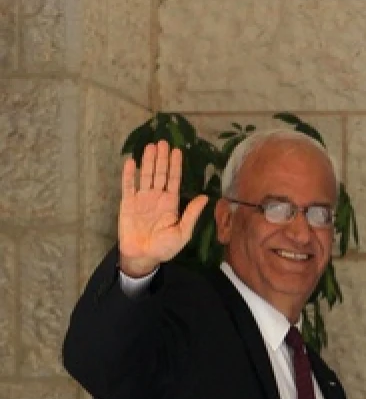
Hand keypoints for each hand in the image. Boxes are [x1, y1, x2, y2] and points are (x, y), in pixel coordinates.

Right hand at [118, 140, 207, 276]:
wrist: (143, 257)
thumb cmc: (164, 247)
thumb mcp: (183, 232)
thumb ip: (191, 214)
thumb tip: (204, 197)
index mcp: (170, 203)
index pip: (173, 180)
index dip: (175, 166)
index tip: (178, 151)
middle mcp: (156, 197)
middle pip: (160, 174)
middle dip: (162, 158)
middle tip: (164, 142)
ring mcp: (141, 199)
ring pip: (145, 176)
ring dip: (148, 161)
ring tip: (151, 146)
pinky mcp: (127, 204)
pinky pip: (127, 186)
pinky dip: (129, 174)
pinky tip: (131, 161)